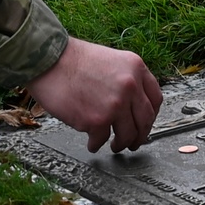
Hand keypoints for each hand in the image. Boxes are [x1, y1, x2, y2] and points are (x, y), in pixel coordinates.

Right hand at [26, 37, 162, 152]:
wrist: (49, 59)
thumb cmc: (73, 59)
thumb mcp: (111, 59)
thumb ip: (125, 79)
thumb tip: (131, 105)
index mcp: (136, 68)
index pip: (155, 99)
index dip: (152, 116)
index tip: (145, 124)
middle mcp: (130, 86)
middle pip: (145, 120)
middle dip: (140, 135)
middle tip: (135, 142)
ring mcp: (115, 105)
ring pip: (128, 134)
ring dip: (122, 144)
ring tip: (115, 145)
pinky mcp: (97, 120)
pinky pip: (102, 139)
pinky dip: (97, 144)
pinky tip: (92, 143)